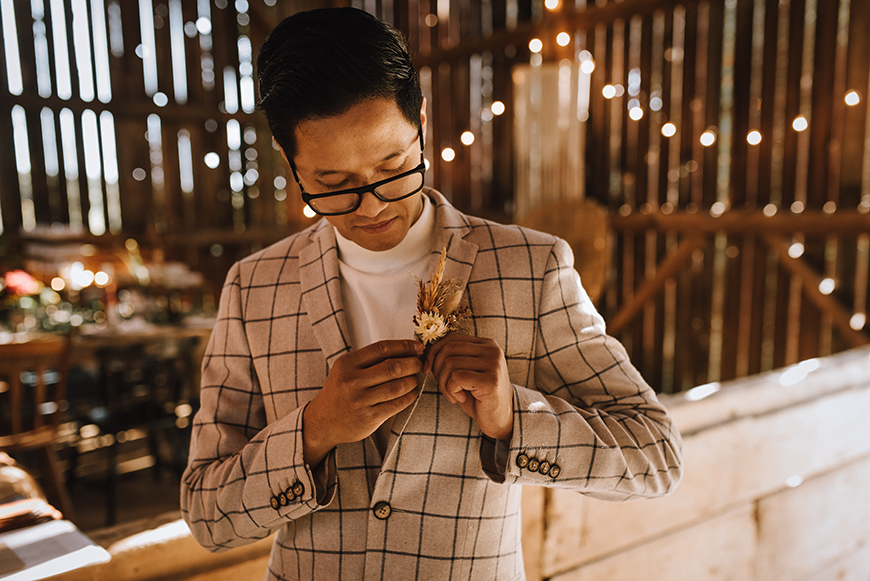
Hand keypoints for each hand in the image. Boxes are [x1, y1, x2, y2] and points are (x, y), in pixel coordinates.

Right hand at [303, 340, 422, 465]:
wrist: (323, 422)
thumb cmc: (341, 391)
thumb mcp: (346, 369)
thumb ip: (370, 359)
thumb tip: (405, 349)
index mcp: (347, 363)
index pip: (382, 349)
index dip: (404, 346)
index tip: (417, 347)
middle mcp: (352, 381)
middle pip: (393, 367)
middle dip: (413, 363)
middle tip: (419, 364)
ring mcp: (360, 400)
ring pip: (398, 386)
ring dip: (412, 381)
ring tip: (414, 379)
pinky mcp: (369, 418)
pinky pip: (397, 404)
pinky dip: (410, 397)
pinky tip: (412, 393)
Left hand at [425, 334, 513, 440]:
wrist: (500, 419)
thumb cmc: (479, 396)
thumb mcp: (463, 372)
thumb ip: (451, 358)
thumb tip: (424, 352)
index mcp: (486, 344)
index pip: (451, 338)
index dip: (434, 352)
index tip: (427, 368)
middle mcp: (492, 350)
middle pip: (448, 349)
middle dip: (437, 369)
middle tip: (444, 386)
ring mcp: (494, 364)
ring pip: (450, 363)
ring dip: (444, 383)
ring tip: (453, 395)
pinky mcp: (491, 380)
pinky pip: (456, 377)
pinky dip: (451, 390)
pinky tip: (460, 398)